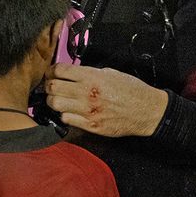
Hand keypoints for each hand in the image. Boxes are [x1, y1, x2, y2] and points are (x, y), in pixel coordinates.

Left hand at [44, 64, 167, 137]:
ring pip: (55, 104)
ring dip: (53, 101)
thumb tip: (72, 73)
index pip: (60, 70)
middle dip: (49, 85)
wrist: (146, 111)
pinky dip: (64, 115)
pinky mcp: (90, 125)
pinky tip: (70, 111)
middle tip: (52, 86)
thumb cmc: (131, 90)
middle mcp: (87, 93)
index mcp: (93, 77)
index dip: (52, 71)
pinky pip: (66, 119)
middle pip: (53, 87)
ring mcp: (88, 111)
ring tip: (59, 99)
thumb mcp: (111, 73)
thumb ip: (89, 73)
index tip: (51, 73)